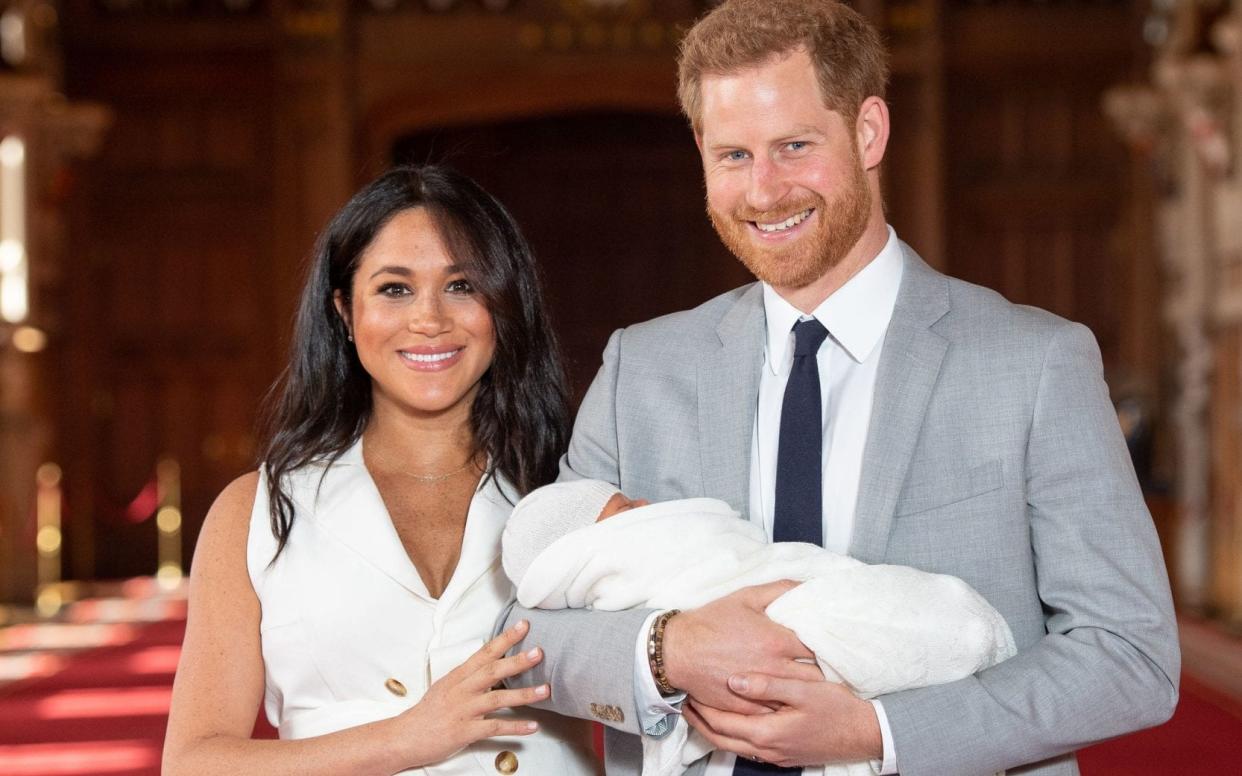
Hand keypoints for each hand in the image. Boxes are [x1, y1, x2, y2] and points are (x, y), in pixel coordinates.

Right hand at [391, 620, 548, 767]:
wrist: (405, 736)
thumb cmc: (427, 712)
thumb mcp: (446, 686)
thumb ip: (468, 676)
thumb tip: (490, 663)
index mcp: (457, 677)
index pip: (484, 653)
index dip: (505, 639)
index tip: (523, 626)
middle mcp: (461, 690)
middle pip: (492, 671)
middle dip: (517, 661)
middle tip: (539, 652)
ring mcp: (463, 710)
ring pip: (497, 699)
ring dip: (523, 695)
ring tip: (545, 690)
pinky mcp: (464, 731)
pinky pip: (494, 727)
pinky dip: (515, 727)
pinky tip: (533, 726)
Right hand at [662, 581, 821, 713]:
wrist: (678, 651)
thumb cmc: (712, 622)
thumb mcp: (746, 597)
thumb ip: (780, 589)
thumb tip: (807, 587)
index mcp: (777, 641)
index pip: (820, 648)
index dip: (830, 646)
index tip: (834, 645)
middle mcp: (774, 668)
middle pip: (816, 677)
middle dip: (825, 672)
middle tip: (830, 668)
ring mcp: (762, 692)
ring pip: (799, 697)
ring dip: (808, 692)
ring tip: (817, 687)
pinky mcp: (748, 708)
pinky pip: (777, 711)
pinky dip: (786, 706)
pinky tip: (791, 702)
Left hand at [683, 674, 881, 767]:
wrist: (865, 734)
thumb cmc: (838, 709)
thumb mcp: (804, 690)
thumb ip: (768, 685)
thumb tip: (734, 681)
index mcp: (767, 732)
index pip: (720, 722)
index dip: (701, 707)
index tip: (688, 690)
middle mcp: (767, 749)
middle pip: (720, 738)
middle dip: (699, 721)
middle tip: (685, 701)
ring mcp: (775, 755)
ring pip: (732, 746)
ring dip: (713, 729)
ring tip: (701, 709)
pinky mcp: (783, 755)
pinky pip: (747, 747)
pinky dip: (732, 734)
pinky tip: (732, 720)